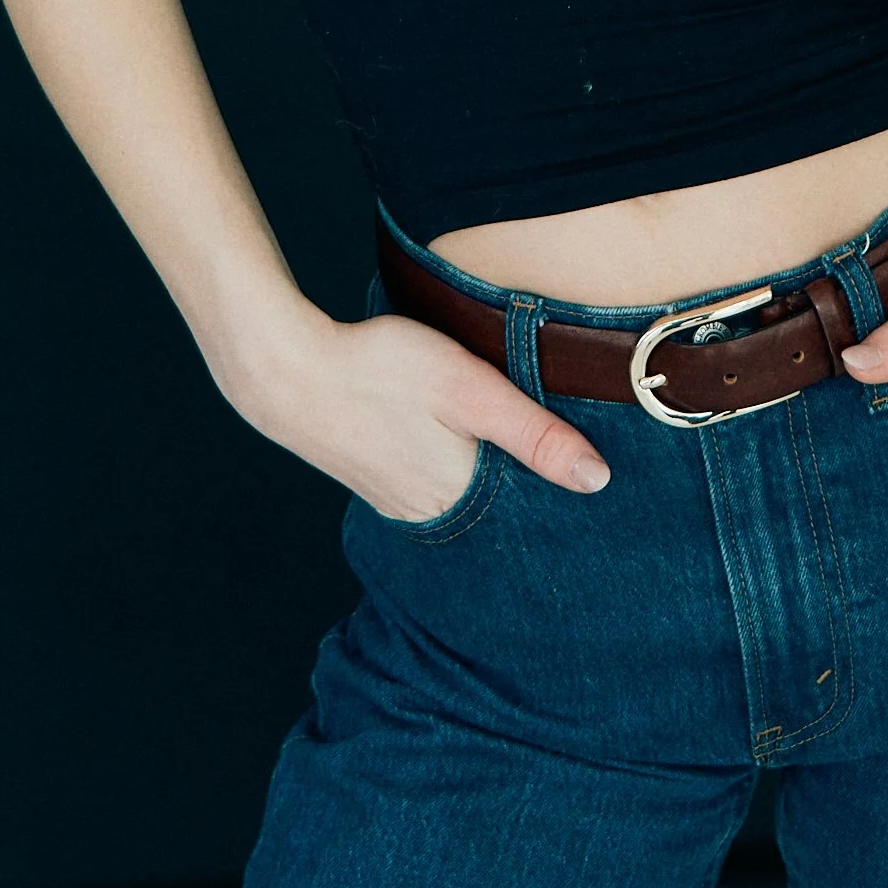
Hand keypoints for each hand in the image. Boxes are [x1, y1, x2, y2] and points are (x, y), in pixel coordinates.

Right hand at [213, 296, 612, 519]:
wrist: (287, 373)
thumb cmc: (381, 370)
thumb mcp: (468, 390)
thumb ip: (532, 434)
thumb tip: (598, 480)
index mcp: (459, 497)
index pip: (529, 517)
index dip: (562, 502)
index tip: (600, 499)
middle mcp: (430, 513)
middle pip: (499, 513)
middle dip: (532, 499)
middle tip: (574, 479)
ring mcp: (399, 500)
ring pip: (467, 501)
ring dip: (494, 485)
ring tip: (531, 466)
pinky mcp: (379, 480)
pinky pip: (434, 489)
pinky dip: (459, 475)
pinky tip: (467, 452)